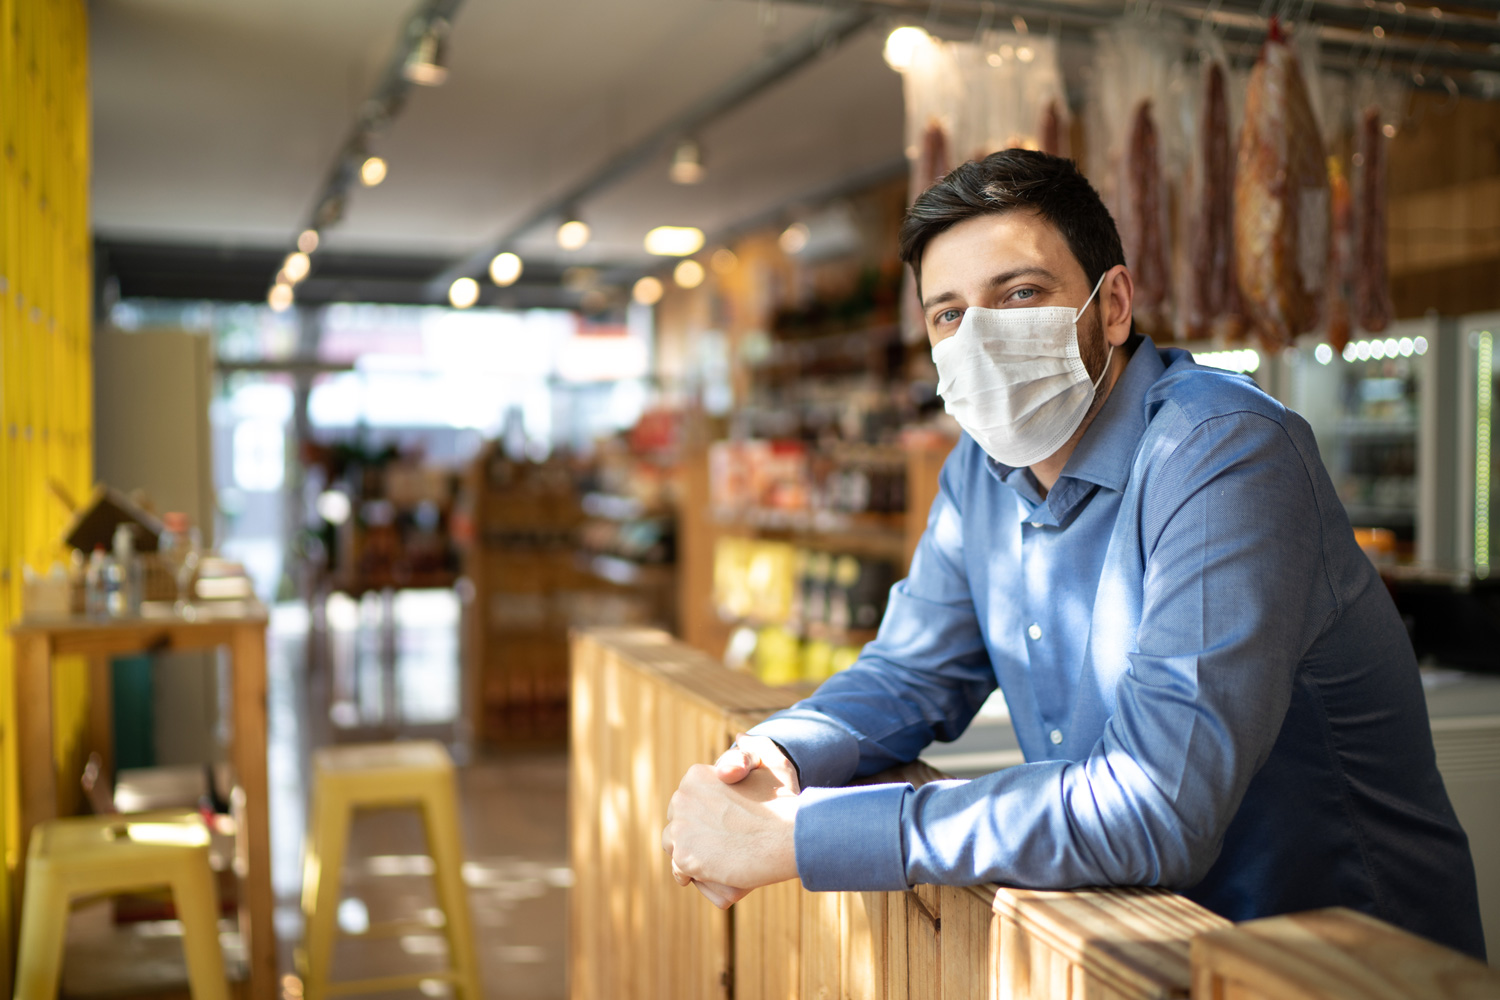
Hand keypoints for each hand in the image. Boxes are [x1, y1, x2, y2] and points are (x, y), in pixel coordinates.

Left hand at [661, 738, 800, 905]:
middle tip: (723, 843)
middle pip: (678, 821)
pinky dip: (694, 875)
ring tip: (716, 858)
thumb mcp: (773, 763)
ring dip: (690, 852)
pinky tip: (713, 873)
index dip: (706, 814)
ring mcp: (681, 829)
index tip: (727, 823)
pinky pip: (679, 871)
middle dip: (694, 832)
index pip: (688, 800)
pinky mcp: (685, 858)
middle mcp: (682, 798)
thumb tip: (740, 739)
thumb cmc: (784, 802)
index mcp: (695, 776)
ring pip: (674, 845)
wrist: (789, 837)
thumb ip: (755, 748)